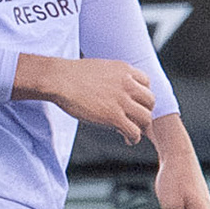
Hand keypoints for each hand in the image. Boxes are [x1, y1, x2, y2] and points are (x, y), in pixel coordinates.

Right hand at [12, 54, 153, 144]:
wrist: (59, 79)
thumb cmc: (71, 75)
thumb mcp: (100, 68)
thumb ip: (112, 77)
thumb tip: (110, 89)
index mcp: (124, 70)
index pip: (147, 84)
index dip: (141, 96)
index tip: (134, 104)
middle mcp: (127, 84)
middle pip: (150, 101)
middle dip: (144, 111)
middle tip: (135, 120)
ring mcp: (121, 101)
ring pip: (145, 117)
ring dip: (141, 127)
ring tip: (132, 132)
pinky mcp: (113, 117)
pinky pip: (134, 131)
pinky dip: (134, 138)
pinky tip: (127, 140)